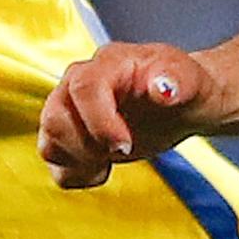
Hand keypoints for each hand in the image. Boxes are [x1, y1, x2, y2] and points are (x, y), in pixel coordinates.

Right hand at [41, 42, 216, 189]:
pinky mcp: (69, 136)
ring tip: (110, 161)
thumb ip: (176, 80)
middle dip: (86, 147)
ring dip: (79, 162)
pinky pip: (54, 161)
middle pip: (54, 117)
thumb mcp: (189, 79)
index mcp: (107, 64)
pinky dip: (75, 175)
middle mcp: (78, 83)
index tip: (125, 147)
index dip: (99, 122)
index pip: (83, 88)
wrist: (181, 103)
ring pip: (49, 141)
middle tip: (122, 151)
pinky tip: (103, 169)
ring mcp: (70, 109)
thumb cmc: (183, 85)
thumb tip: (164, 90)